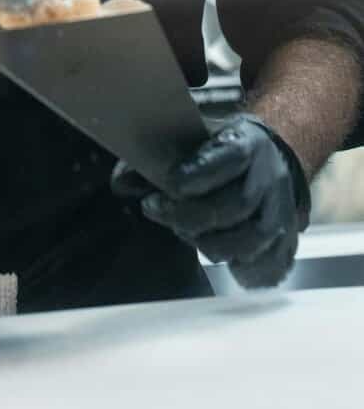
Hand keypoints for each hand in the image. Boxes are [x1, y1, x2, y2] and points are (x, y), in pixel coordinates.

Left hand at [111, 115, 310, 289]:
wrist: (270, 155)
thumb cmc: (218, 148)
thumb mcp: (191, 137)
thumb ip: (155, 156)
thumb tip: (121, 184)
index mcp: (247, 143)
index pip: (229, 157)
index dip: (199, 173)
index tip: (170, 184)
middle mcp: (269, 176)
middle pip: (237, 204)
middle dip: (193, 216)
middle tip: (157, 211)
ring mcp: (281, 209)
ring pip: (255, 237)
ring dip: (215, 245)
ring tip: (186, 235)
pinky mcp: (287, 236)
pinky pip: (274, 261)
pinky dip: (248, 271)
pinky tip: (227, 267)